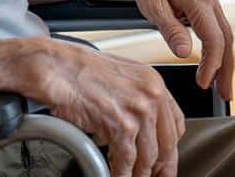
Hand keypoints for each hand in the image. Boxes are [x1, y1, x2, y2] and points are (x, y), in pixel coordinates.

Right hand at [26, 39, 184, 176]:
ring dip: (140, 174)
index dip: (171, 146)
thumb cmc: (81, 70)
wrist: (58, 67)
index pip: (176, 122)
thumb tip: (140, 124)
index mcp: (154, 82)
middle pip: (167, 143)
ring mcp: (138, 111)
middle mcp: (152, 95)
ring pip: (148, 156)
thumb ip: (137, 98)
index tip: (166, 159)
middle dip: (161, 167)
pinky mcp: (120, 125)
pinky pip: (126, 160)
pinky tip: (117, 176)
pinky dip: (122, 173)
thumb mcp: (121, 76)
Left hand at [90, 0, 234, 99]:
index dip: (211, 64)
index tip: (203, 84)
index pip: (213, 38)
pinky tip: (215, 68)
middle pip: (226, 39)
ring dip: (225, 63)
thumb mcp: (152, 9)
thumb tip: (184, 53)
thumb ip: (170, 30)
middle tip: (225, 95)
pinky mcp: (207, 6)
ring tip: (222, 88)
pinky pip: (218, 31)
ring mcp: (210, 1)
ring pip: (225, 36)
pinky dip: (219, 51)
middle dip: (226, 70)